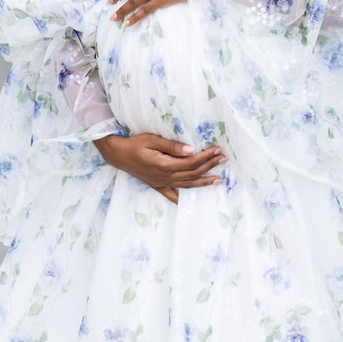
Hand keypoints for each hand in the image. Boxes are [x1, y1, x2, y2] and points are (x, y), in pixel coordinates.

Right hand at [96, 132, 225, 204]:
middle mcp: (165, 177)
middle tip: (224, 159)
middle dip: (210, 166)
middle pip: (193, 173)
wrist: (117, 155)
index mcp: (165, 165)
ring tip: (219, 180)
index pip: (192, 162)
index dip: (206, 156)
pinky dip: (182, 199)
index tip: (218, 150)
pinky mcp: (157, 186)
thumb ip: (172, 146)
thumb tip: (191, 150)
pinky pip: (172, 195)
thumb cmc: (134, 144)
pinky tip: (191, 201)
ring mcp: (162, 183)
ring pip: (187, 185)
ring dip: (204, 182)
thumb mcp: (152, 140)